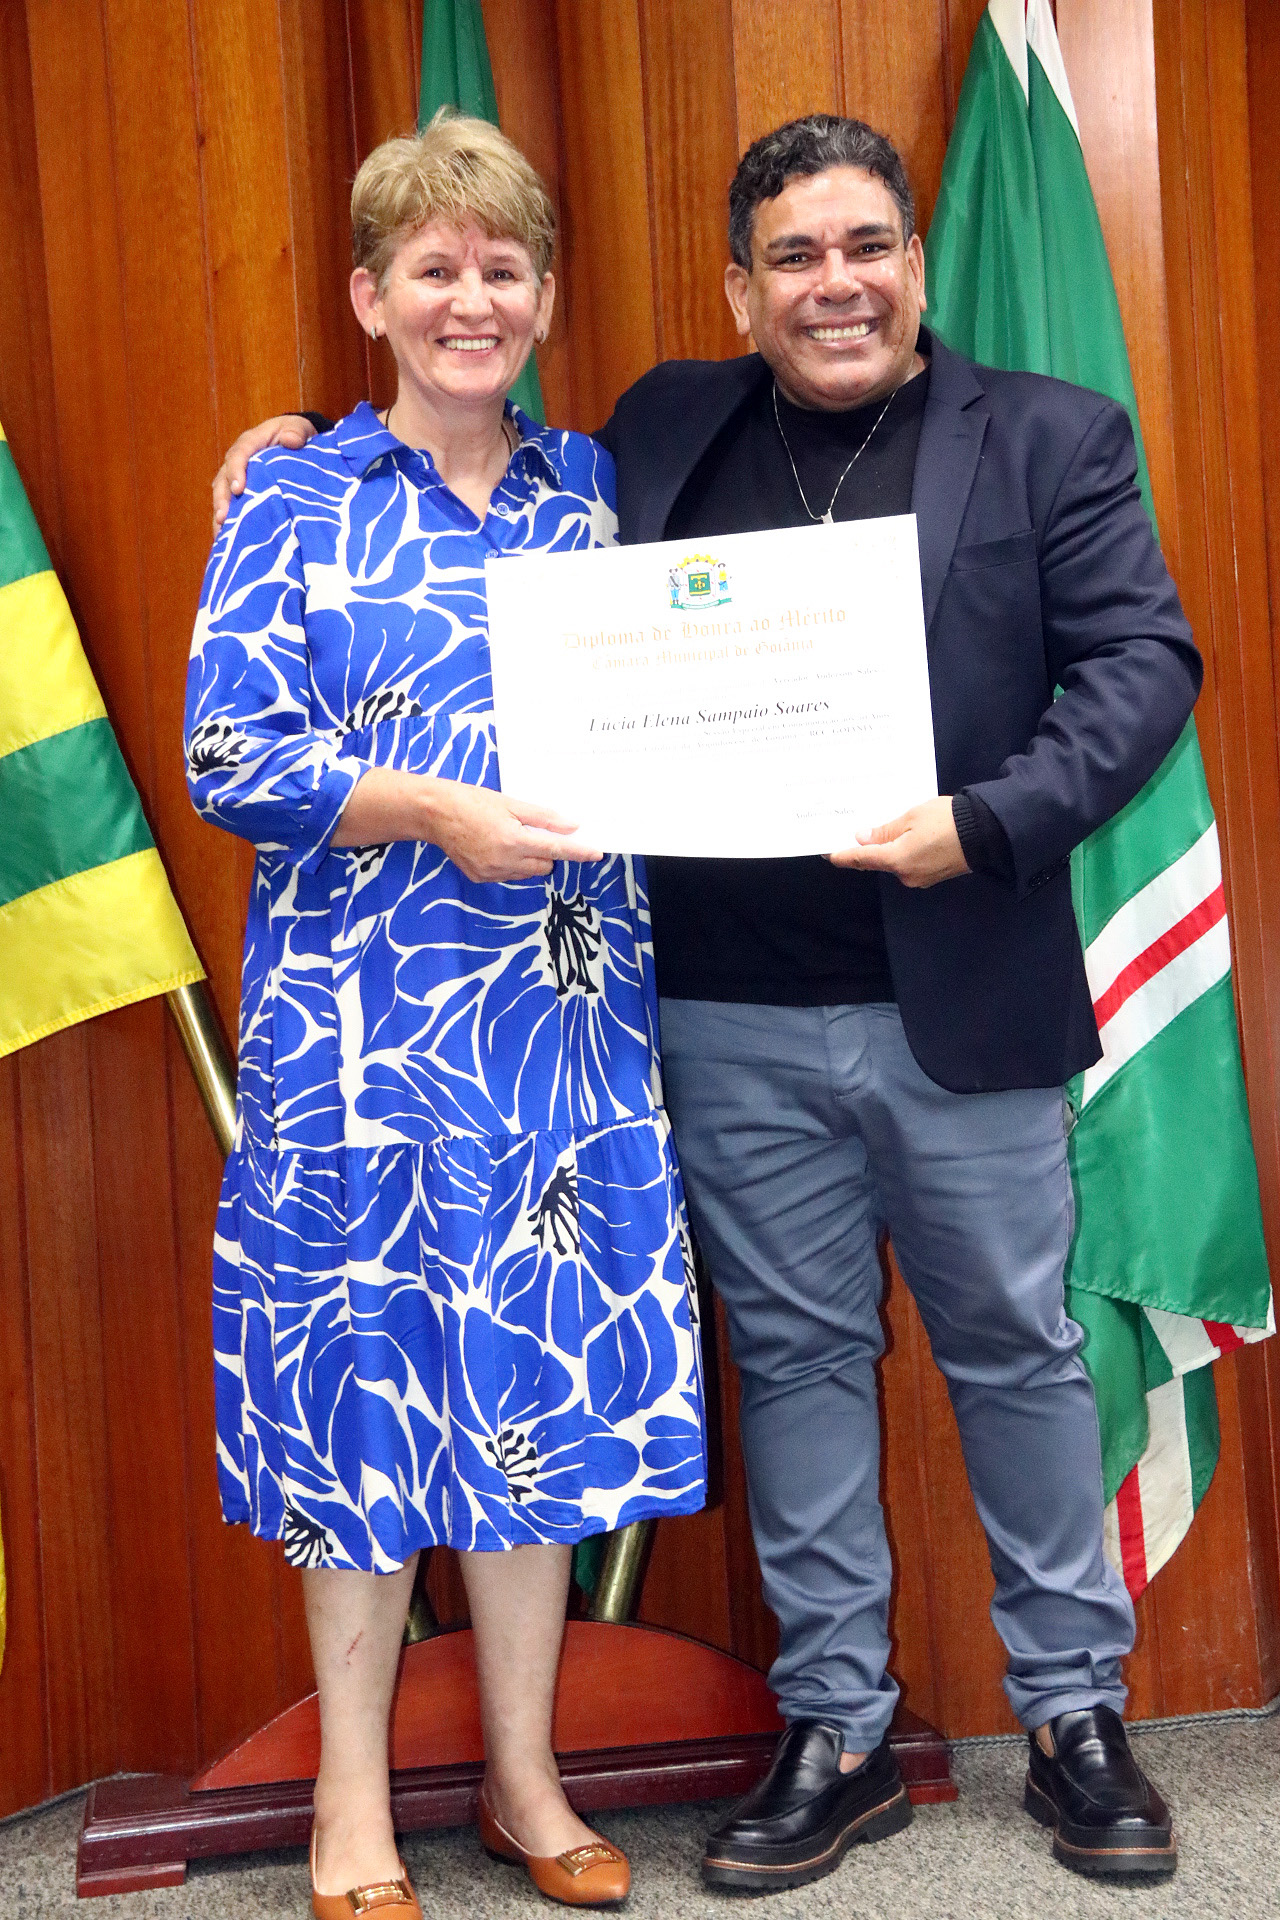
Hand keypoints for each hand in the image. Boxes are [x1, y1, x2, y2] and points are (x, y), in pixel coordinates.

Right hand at [212, 415, 317, 532]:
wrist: (295, 440)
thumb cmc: (296, 434)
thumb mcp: (299, 428)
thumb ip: (296, 433)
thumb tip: (292, 441)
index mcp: (251, 442)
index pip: (239, 455)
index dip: (236, 471)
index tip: (238, 489)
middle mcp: (239, 459)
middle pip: (223, 478)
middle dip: (222, 499)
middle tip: (223, 518)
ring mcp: (237, 475)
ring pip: (222, 493)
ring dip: (220, 513)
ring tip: (220, 534)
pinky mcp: (241, 490)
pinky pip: (230, 504)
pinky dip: (227, 521)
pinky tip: (226, 539)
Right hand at [429, 784, 603, 882]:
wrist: (435, 813)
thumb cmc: (471, 801)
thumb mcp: (511, 803)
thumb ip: (544, 818)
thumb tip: (572, 826)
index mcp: (513, 840)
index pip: (556, 850)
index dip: (578, 852)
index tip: (596, 853)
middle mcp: (503, 861)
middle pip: (544, 865)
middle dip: (547, 852)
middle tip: (534, 832)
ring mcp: (490, 873)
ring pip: (527, 873)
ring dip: (529, 859)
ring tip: (510, 836)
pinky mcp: (479, 877)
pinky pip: (508, 875)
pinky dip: (511, 863)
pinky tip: (495, 846)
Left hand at [826, 796, 968, 887]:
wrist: (987, 833)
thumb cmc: (948, 820)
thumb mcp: (912, 817)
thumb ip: (885, 830)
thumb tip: (863, 839)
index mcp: (897, 860)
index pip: (860, 859)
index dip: (842, 856)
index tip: (827, 852)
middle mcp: (905, 875)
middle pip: (877, 862)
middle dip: (866, 848)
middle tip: (854, 832)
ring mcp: (920, 878)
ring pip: (894, 862)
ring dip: (888, 849)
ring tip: (884, 828)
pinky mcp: (932, 876)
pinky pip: (909, 864)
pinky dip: (903, 852)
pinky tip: (906, 837)